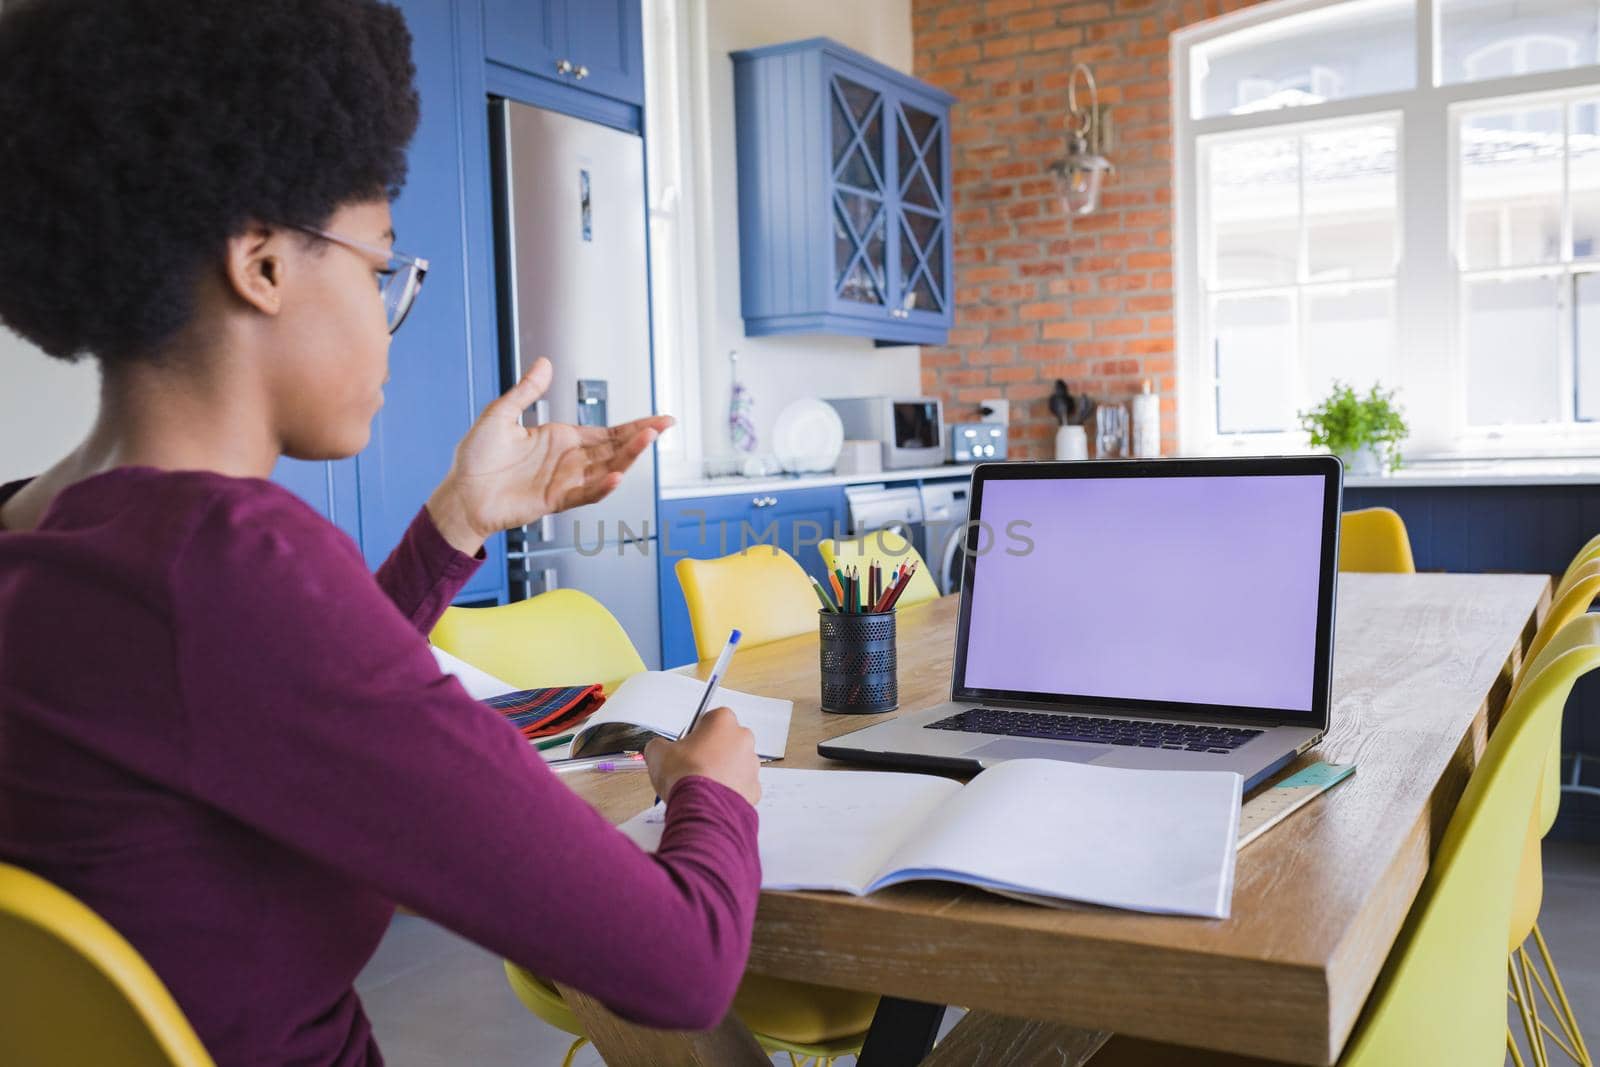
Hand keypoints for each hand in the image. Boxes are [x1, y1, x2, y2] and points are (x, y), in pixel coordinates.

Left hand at [426, 358, 674, 554]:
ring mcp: (565, 481)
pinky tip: (616, 476)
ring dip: (628, 457)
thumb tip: (544, 363)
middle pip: (614, 448)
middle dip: (640, 437)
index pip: (607, 432)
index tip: (659, 419)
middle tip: (665, 426)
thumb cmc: (475, 458)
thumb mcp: (501, 414)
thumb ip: (527, 391)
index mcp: (560, 439)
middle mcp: (568, 461)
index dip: (634, 426)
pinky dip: (602, 487)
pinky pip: (585, 494)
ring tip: (646, 441)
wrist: (461, 494)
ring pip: (606, 470)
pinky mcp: (555, 501)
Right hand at [644, 707, 760, 806]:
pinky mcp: (754, 788)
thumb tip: (659, 750)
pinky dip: (728, 791)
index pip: (709, 719)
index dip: (695, 734)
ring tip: (701, 785)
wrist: (701, 807)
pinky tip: (712, 797)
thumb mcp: (657, 752)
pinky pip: (740, 786)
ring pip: (735, 764)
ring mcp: (751, 764)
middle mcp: (742, 738)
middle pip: (726, 740)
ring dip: (721, 771)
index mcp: (722, 721)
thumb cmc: (685, 775)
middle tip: (692, 766)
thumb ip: (659, 745)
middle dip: (711, 751)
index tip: (686, 745)